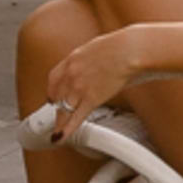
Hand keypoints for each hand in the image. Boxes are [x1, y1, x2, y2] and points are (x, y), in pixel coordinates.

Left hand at [39, 27, 144, 141]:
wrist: (130, 49)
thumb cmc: (121, 45)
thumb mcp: (97, 47)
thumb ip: (89, 59)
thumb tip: (93, 67)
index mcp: (72, 58)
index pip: (53, 78)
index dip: (52, 91)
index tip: (53, 97)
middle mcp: (71, 74)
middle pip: (56, 96)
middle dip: (57, 107)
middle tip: (59, 114)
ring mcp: (80, 88)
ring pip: (63, 110)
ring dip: (60, 122)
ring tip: (58, 130)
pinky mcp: (91, 99)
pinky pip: (75, 118)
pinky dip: (66, 130)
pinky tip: (61, 137)